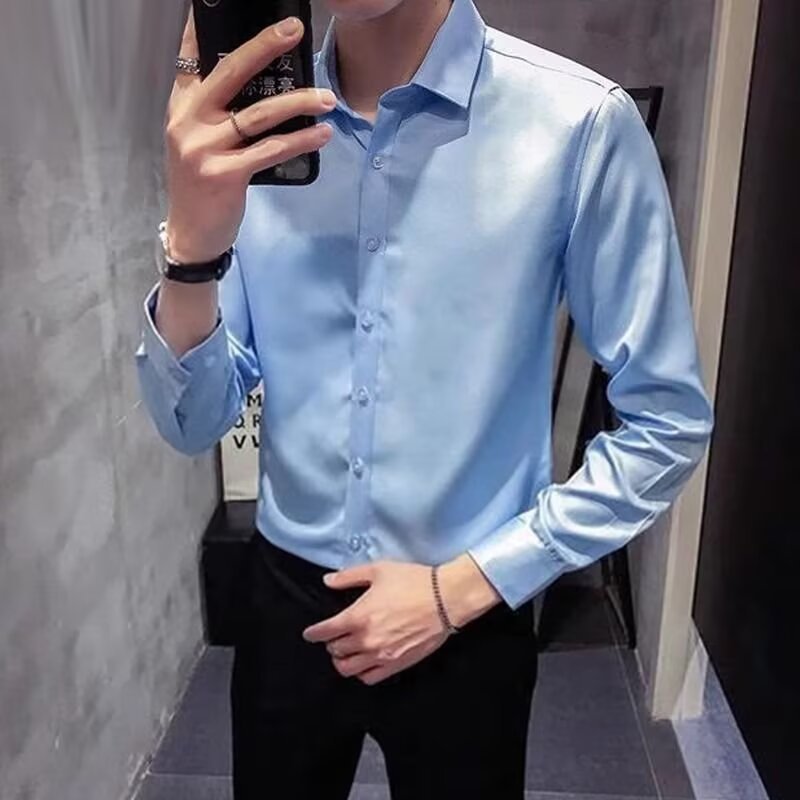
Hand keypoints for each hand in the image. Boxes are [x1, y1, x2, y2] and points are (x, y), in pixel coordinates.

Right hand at [164, 9, 336, 261]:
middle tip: (295, 31)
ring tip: (328, 98)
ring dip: (299, 103)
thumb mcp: (199, 141)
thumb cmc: (202, 185)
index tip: (222, 0)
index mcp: (182, 107)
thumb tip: (259, 86)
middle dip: (264, 47)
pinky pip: (271, 151)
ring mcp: (205, 148)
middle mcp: (189, 121)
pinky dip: (301, 141)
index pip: (193, 56)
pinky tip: (322, 134)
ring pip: (259, 114)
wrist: (192, 233)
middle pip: (230, 73)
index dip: (205, 26)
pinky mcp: (226, 175)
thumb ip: (217, 112)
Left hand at [302, 555, 501, 684]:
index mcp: (358, 616)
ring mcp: (381, 655)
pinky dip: (361, 673)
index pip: (325, 632)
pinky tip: (363, 663)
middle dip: (330, 644)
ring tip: (345, 653)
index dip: (314, 633)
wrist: (445, 599)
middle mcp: (366, 640)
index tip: (310, 633)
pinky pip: (369, 678)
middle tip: (333, 637)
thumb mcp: (378, 571)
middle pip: (335, 651)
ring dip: (342, 661)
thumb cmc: (413, 581)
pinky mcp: (397, 664)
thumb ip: (349, 577)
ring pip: (348, 669)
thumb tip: (328, 581)